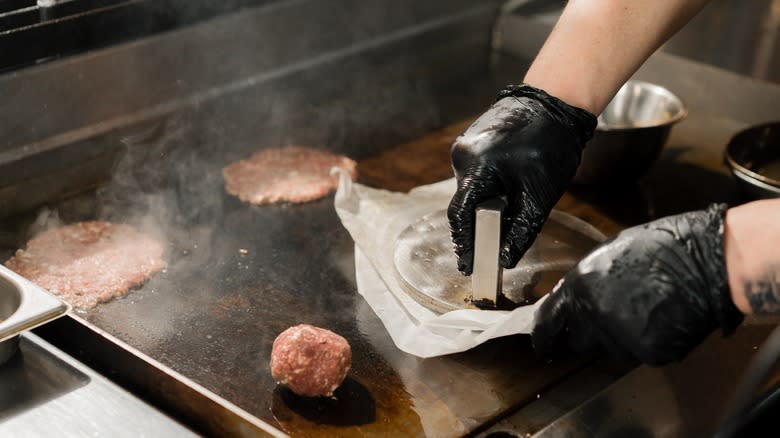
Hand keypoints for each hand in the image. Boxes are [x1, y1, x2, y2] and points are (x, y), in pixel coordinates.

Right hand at [447, 84, 596, 274]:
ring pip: (470, 188)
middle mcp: (463, 155)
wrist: (555, 101)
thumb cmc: (551, 144)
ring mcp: (465, 145)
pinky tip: (508, 189)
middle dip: (479, 224)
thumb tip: (507, 259)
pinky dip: (488, 188)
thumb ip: (521, 230)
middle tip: (494, 246)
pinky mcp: (472, 141)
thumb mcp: (539, 194)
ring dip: (485, 204)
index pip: (460, 216)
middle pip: (464, 202)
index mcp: (476, 167)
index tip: (468, 267)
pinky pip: (475, 174)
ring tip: (509, 210)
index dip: (463, 245)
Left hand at [531, 204, 744, 365]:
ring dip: (623, 336)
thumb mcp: (608, 254)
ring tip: (647, 309)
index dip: (544, 336)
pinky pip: (641, 354)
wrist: (706, 260)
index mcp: (578, 286)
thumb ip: (585, 282)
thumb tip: (572, 300)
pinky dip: (650, 342)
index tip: (543, 345)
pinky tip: (663, 319)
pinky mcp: (648, 352)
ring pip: (612, 348)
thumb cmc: (662, 248)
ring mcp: (621, 336)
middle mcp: (594, 315)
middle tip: (614, 317)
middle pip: (580, 340)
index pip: (547, 322)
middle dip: (591, 333)